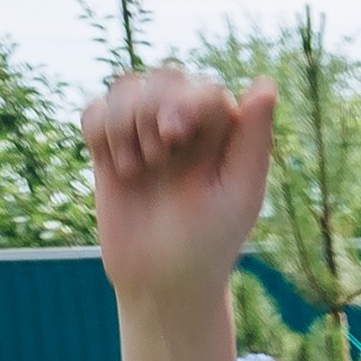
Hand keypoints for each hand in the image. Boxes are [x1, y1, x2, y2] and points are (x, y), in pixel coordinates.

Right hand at [85, 64, 278, 312]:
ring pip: (126, 86)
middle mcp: (185, 126)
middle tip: (157, 159)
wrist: (160, 283)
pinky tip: (115, 167)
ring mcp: (145, 134)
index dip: (184, 102)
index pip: (203, 88)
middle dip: (152, 110)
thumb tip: (266, 82)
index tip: (174, 136)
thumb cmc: (209, 243)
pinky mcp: (109, 148)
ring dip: (124, 122)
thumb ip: (254, 139)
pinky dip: (98, 129)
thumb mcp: (240, 194)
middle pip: (164, 77)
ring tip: (136, 169)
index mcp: (222, 132)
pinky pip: (94, 110)